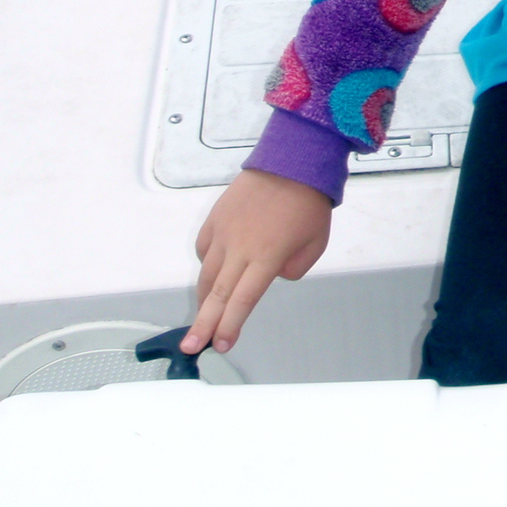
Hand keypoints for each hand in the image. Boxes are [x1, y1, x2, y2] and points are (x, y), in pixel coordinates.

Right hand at [184, 169, 332, 354]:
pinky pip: (205, 249)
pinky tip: (214, 271)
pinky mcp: (214, 218)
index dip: (230, 325)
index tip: (221, 344)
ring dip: (205, 298)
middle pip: (217, 294)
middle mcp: (240, 247)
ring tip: (203, 316)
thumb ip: (293, 268)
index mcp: (267, 256)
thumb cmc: (308, 202)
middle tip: (191, 346)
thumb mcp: (315, 244)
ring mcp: (223, 231)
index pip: (243, 300)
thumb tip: (271, 275)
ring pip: (207, 273)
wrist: (293, 160)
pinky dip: (208, 264)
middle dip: (202, 324)